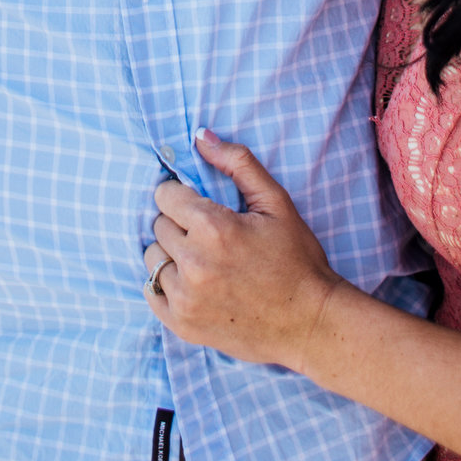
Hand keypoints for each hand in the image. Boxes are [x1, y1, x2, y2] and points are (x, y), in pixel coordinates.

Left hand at [146, 130, 344, 371]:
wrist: (309, 321)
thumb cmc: (297, 258)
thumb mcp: (277, 203)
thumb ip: (238, 164)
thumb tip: (200, 136)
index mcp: (214, 228)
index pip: (165, 196)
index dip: (183, 196)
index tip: (201, 205)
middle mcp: (193, 263)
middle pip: (159, 225)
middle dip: (180, 224)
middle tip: (210, 235)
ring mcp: (184, 297)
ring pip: (152, 258)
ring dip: (171, 254)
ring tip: (203, 259)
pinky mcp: (180, 324)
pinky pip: (151, 291)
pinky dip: (167, 284)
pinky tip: (195, 283)